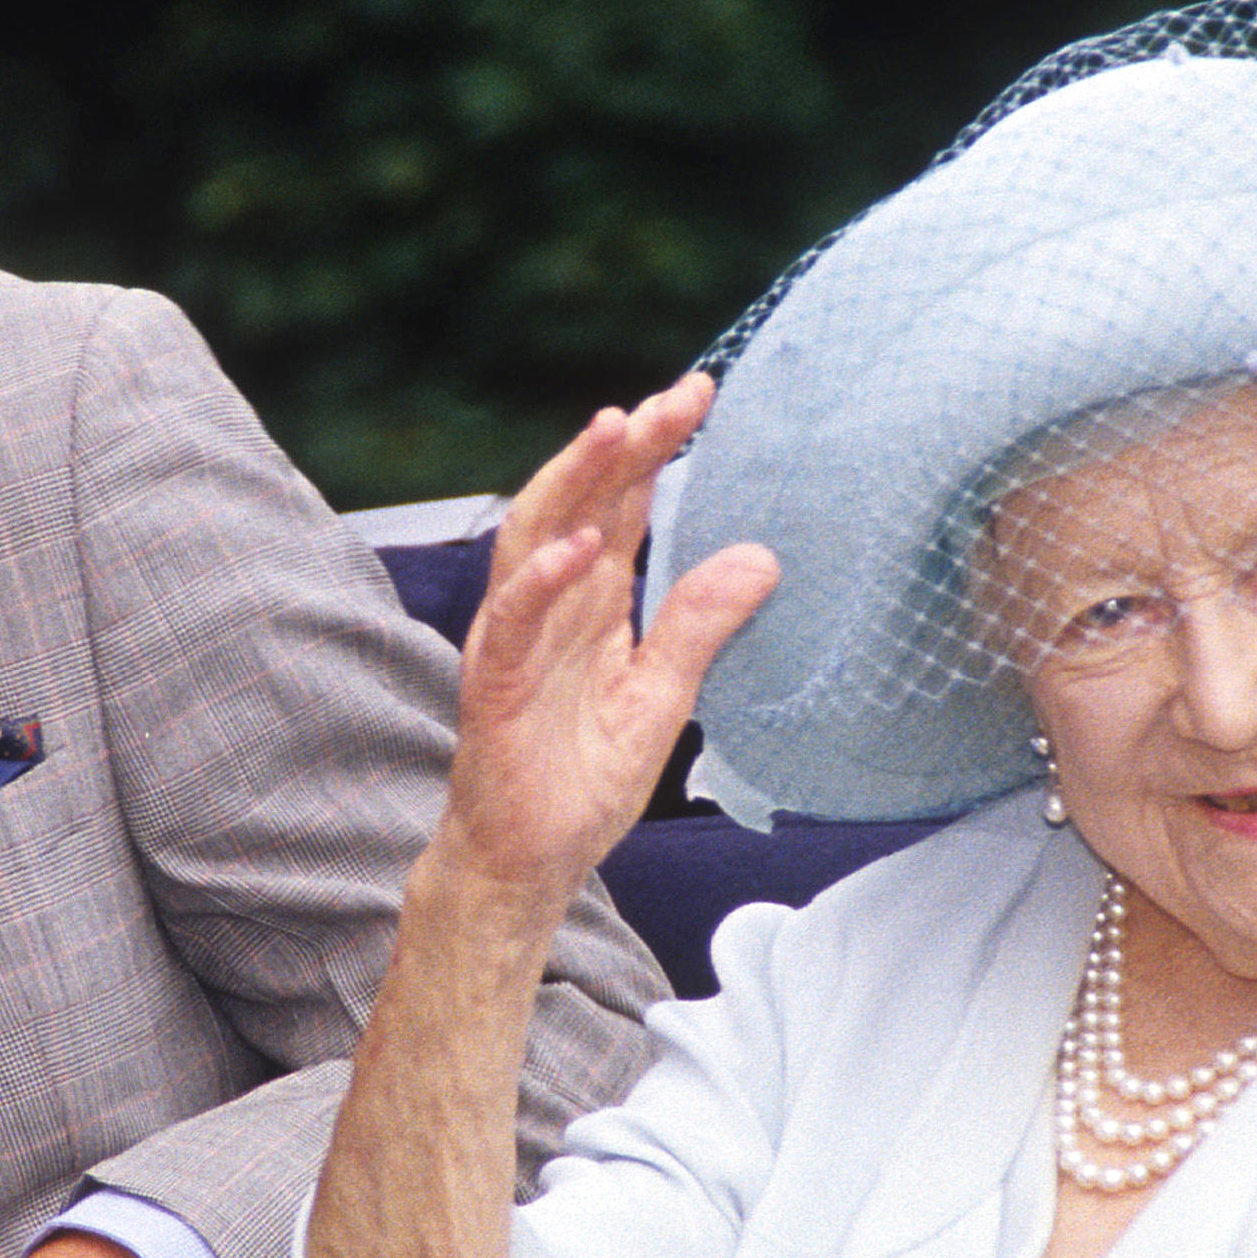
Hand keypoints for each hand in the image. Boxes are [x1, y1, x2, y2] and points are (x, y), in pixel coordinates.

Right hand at [441, 374, 780, 913]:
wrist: (524, 864)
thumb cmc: (577, 783)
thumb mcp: (661, 697)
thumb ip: (697, 626)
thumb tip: (760, 557)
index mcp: (588, 603)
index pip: (621, 506)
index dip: (654, 449)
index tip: (699, 393)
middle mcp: (547, 606)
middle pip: (582, 503)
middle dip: (625, 445)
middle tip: (676, 396)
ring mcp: (516, 641)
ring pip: (535, 538)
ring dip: (572, 481)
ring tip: (616, 429)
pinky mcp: (496, 686)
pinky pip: (514, 623)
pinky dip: (539, 582)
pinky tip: (575, 550)